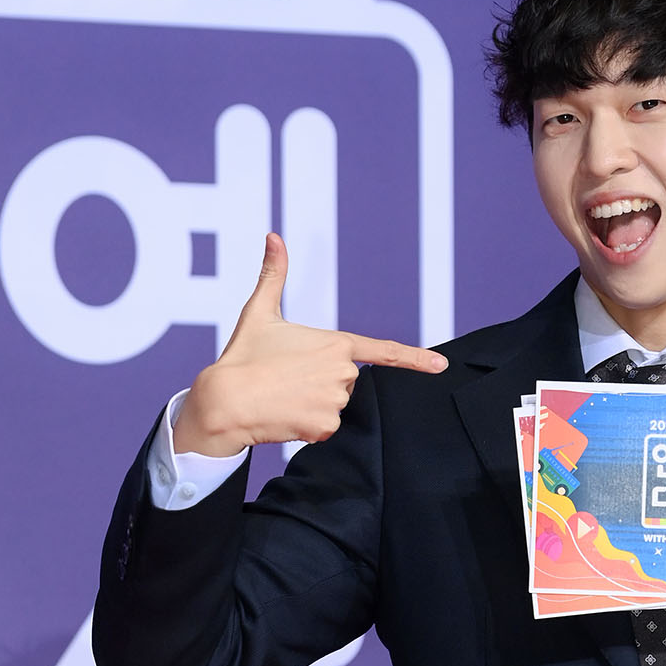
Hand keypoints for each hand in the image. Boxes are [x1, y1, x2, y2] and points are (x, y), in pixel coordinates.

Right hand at [174, 233, 448, 455]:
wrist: (224, 401)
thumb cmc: (242, 355)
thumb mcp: (259, 312)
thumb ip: (273, 275)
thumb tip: (273, 236)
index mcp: (335, 344)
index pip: (383, 352)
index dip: (414, 359)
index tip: (440, 366)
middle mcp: (343, 373)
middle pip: (346, 382)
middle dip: (322, 383)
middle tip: (289, 379)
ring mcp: (336, 402)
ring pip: (336, 406)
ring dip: (315, 405)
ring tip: (285, 396)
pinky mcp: (326, 427)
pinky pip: (326, 429)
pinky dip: (308, 426)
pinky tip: (286, 416)